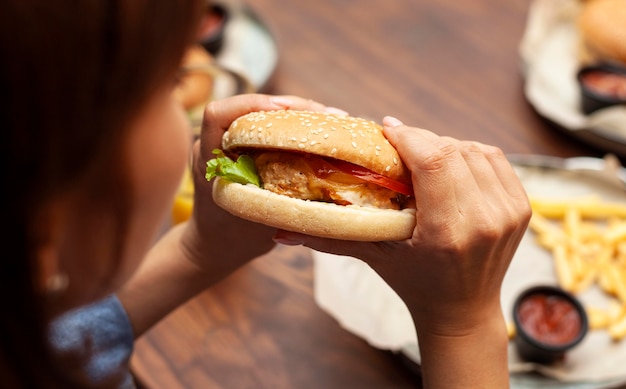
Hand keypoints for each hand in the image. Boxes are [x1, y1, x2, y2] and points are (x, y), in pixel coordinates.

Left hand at [182, 94, 346, 274]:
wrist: (218, 246)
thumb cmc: (235, 239)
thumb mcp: (261, 219)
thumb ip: (282, 195)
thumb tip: (327, 173)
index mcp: (208, 160)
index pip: (217, 116)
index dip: (250, 105)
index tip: (286, 110)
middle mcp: (215, 143)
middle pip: (251, 108)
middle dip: (293, 107)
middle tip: (332, 116)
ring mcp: (229, 142)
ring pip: (265, 114)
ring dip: (299, 114)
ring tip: (335, 121)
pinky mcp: (244, 145)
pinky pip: (270, 126)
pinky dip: (296, 127)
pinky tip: (324, 131)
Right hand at [274, 116, 530, 333]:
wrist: (462, 311)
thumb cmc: (413, 284)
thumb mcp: (372, 258)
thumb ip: (327, 240)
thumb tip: (278, 233)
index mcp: (448, 232)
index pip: (434, 159)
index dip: (408, 136)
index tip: (387, 130)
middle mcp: (485, 220)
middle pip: (453, 149)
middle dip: (422, 140)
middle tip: (399, 146)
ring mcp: (509, 213)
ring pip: (475, 149)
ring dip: (446, 145)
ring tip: (423, 157)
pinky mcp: (521, 207)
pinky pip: (495, 159)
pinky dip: (470, 154)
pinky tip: (450, 165)